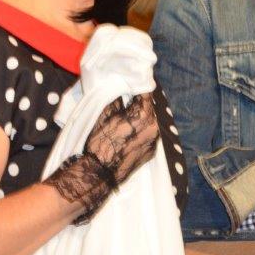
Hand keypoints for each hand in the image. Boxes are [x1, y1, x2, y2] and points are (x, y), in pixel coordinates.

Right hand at [45, 93, 158, 223]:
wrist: (99, 174)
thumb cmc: (100, 142)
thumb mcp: (105, 115)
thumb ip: (117, 99)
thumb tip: (121, 87)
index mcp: (145, 115)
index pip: (145, 93)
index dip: (138, 85)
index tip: (132, 81)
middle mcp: (155, 127)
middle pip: (148, 108)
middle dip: (138, 103)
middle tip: (127, 98)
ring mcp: (154, 142)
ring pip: (149, 122)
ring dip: (140, 118)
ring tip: (127, 116)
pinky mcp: (151, 154)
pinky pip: (148, 136)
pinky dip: (142, 132)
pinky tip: (130, 133)